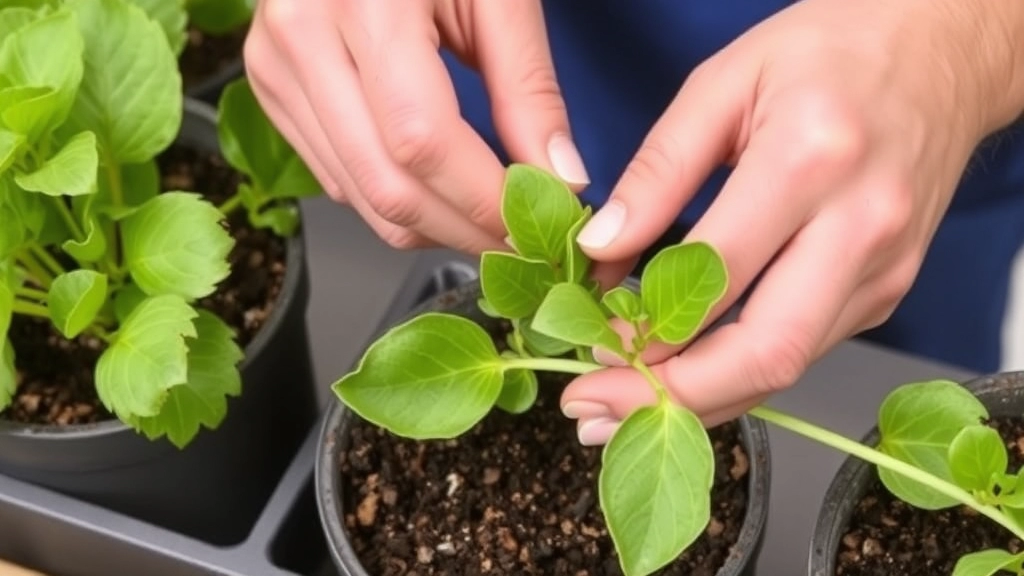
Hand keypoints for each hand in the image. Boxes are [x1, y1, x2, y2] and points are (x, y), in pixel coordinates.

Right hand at [244, 0, 588, 253]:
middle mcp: (301, 37)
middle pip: (386, 185)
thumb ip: (528, 88)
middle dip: (463, 232)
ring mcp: (273, 66)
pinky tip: (437, 194)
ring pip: (358, 196)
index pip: (425, 141)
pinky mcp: (269, 86)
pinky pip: (335, 178)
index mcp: (364, 2)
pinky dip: (392, 201)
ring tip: (486, 224)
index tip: (539, 225)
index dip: (485, 200)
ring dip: (431, 228)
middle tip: (520, 243)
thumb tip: (561, 180)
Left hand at [560, 0, 1023, 444]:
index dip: (645, 327)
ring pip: (786, 367)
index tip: (587, 347)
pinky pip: (803, 349)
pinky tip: (685, 372)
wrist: (941, 51)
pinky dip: (738, 372)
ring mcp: (883, 267)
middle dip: (671, 397)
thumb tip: (601, 246)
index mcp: (811, 159)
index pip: (715, 276)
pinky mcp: (887, 289)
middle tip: (595, 412)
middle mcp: (860, 226)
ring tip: (623, 408)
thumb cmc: (829, 52)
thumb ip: (659, 169)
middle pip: (765, 351)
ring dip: (700, 400)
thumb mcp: (724, 82)